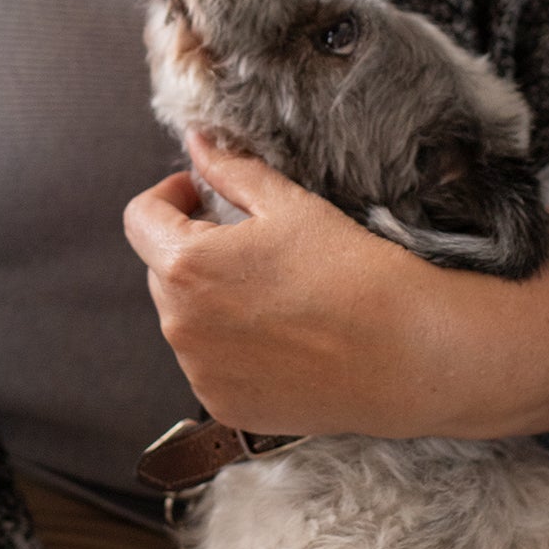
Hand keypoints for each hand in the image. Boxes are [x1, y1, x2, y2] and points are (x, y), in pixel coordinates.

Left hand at [124, 133, 435, 437]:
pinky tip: (278, 333)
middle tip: (248, 242)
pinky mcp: (224, 406)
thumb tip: (196, 142)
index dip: (167, 196)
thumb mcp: (286, 205)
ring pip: (182, 316)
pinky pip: (206, 361)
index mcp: (186, 265)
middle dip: (191, 246)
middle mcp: (180, 324)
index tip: (200, 194)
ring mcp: (200, 372)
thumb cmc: (350, 270)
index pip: (140, 218)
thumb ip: (229, 170)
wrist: (408, 355)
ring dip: (207, 296)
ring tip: (269, 291)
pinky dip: (227, 344)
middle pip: (161, 268)